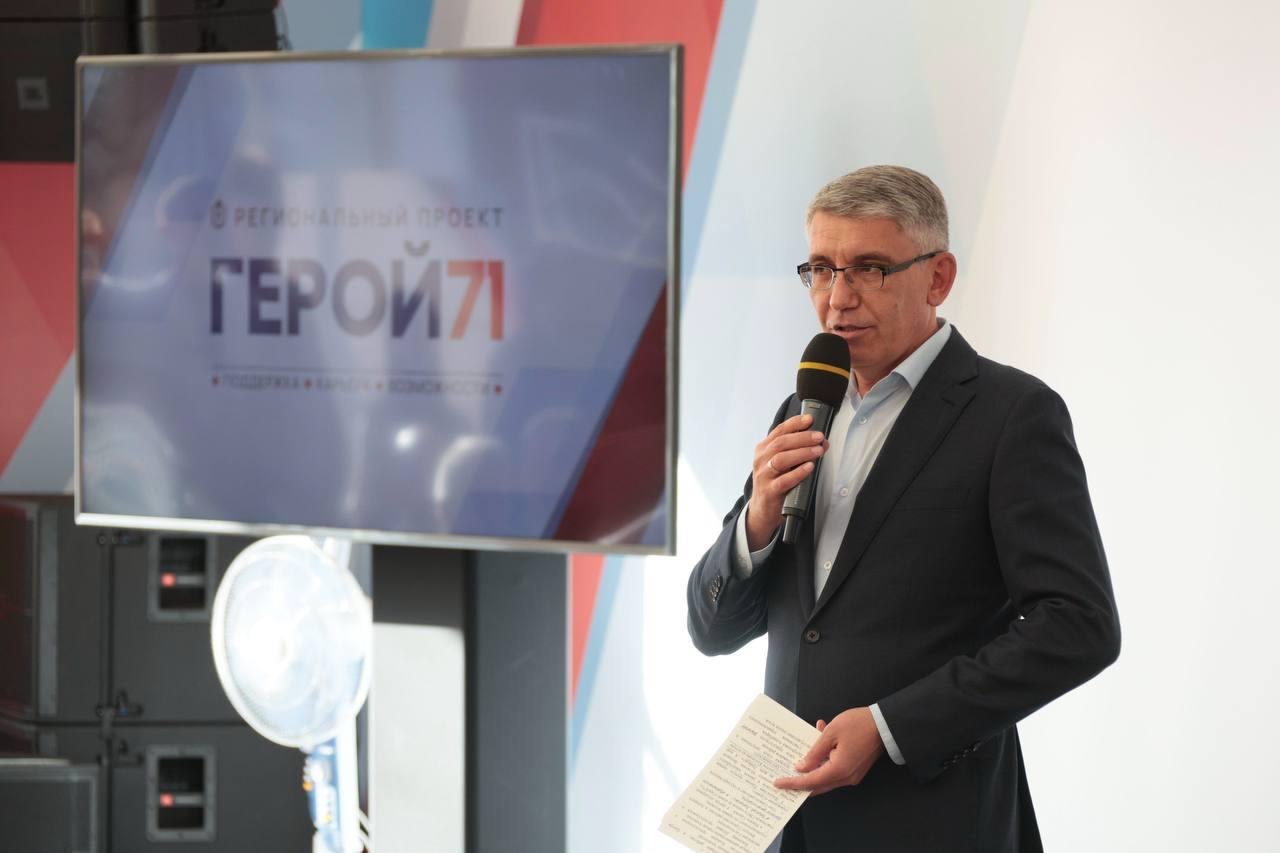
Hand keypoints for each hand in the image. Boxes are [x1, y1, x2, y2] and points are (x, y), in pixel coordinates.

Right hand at [746, 414, 826, 549]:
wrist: (762, 510)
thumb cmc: (775, 483)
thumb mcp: (780, 463)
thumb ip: (795, 451)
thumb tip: (820, 440)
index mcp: (763, 449)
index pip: (779, 431)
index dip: (795, 423)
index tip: (810, 419)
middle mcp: (761, 460)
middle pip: (781, 443)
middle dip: (802, 437)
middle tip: (819, 437)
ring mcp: (763, 476)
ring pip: (781, 459)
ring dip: (802, 453)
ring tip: (818, 451)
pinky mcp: (769, 491)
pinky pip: (784, 480)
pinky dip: (798, 472)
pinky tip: (809, 467)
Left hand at [773, 707, 883, 795]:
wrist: (885, 724)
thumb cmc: (859, 724)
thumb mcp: (831, 733)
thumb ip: (815, 752)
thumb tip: (801, 767)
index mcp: (839, 770)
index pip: (810, 781)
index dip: (793, 783)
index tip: (778, 783)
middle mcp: (846, 777)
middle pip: (818, 785)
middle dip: (800, 782)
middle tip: (783, 778)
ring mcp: (852, 774)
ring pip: (825, 777)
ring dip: (812, 767)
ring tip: (798, 754)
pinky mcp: (855, 768)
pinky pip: (834, 768)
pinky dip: (824, 759)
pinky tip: (818, 739)